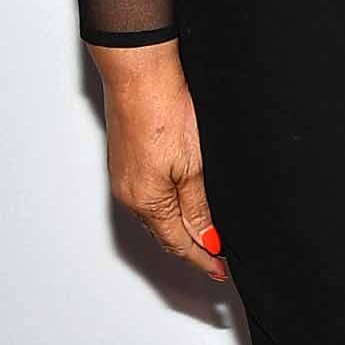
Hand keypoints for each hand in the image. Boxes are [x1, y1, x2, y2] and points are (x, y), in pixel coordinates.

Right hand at [91, 46, 226, 280]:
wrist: (139, 73)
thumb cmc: (164, 110)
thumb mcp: (193, 166)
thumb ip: (198, 207)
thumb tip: (206, 239)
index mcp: (147, 201)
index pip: (179, 244)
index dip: (202, 260)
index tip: (220, 272)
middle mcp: (129, 194)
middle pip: (164, 234)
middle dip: (190, 249)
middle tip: (215, 260)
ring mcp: (124, 176)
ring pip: (155, 216)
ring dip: (177, 229)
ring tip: (202, 237)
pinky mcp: (125, 159)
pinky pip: (147, 197)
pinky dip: (166, 209)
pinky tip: (180, 204)